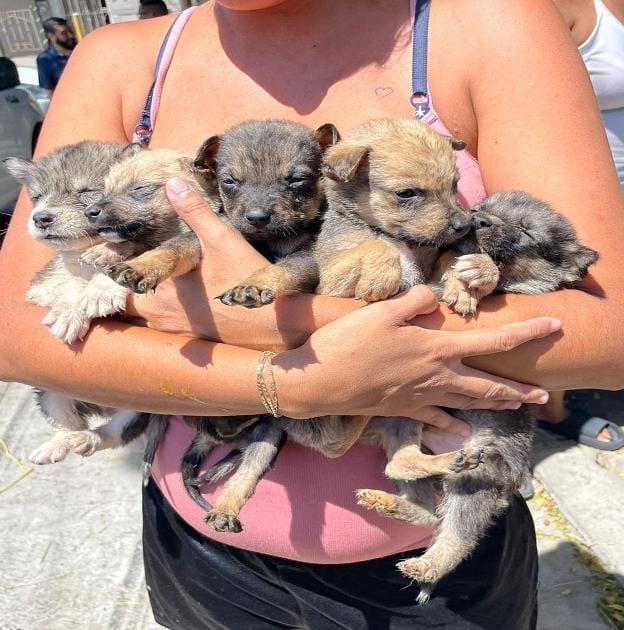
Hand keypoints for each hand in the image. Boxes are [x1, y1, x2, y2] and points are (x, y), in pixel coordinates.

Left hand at [125, 179, 295, 345]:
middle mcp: (158, 317)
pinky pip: (166, 324)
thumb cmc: (246, 280)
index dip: (115, 269)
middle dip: (132, 282)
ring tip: (157, 278)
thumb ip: (195, 213)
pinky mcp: (189, 340)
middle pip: (128, 298)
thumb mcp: (222, 241)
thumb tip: (172, 183)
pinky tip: (187, 298)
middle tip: (134, 263)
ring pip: (147, 312)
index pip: (118, 283)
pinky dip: (168, 311)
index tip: (113, 259)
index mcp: (157, 292)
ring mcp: (173, 331)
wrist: (274, 325)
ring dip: (150, 297)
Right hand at [275, 286, 559, 435]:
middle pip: (487, 385)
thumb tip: (434, 298)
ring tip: (516, 407)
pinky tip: (462, 428)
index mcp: (437, 348)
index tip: (553, 328)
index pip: (493, 341)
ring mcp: (421, 397)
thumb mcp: (382, 311)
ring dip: (495, 405)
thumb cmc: (351, 343)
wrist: (323, 382)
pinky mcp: (404, 409)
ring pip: (468, 403)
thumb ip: (414, 301)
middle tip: (542, 395)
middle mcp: (437, 376)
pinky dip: (451, 423)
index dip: (526, 333)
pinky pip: (435, 418)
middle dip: (518, 389)